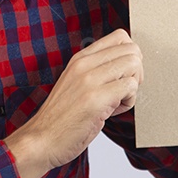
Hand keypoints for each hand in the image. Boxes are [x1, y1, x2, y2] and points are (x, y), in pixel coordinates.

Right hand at [5, 29, 141, 177]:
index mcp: (80, 59)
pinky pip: (130, 87)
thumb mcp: (76, 83)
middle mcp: (84, 64)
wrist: (41, 140)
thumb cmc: (61, 117)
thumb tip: (127, 67)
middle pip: (132, 49)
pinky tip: (112, 111)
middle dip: (136, 71)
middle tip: (123, 90)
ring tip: (117, 101)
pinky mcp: (95, 99)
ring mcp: (89, 80)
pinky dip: (129, 102)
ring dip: (133, 86)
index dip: (130, 56)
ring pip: (134, 64)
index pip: (120, 37)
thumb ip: (96, 70)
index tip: (123, 74)